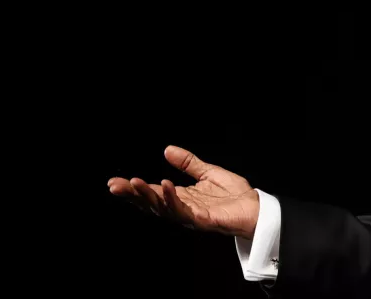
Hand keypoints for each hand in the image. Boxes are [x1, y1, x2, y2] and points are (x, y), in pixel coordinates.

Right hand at [107, 145, 259, 239]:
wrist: (257, 207)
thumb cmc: (234, 194)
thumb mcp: (208, 172)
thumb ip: (188, 162)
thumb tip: (167, 150)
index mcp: (181, 197)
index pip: (152, 192)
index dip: (134, 188)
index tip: (114, 181)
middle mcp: (182, 208)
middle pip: (151, 203)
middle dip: (132, 195)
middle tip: (115, 186)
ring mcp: (191, 216)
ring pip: (163, 208)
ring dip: (148, 196)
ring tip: (135, 183)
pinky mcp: (203, 221)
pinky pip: (184, 212)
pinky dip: (173, 199)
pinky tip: (166, 186)